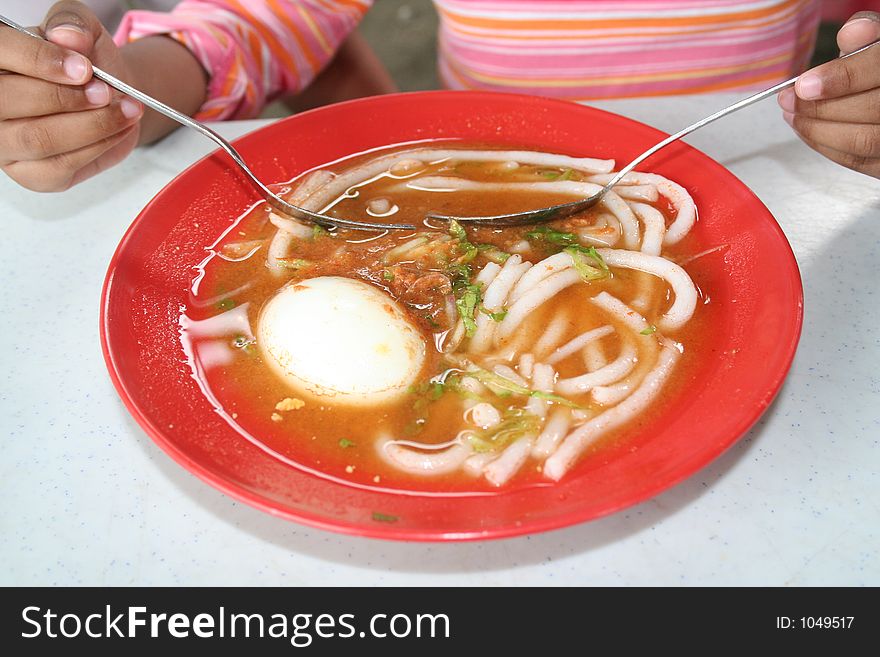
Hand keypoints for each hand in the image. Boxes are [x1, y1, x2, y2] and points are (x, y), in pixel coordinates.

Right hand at [0, 1, 142, 191]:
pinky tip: (119, 129)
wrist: (110, 96)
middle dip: (68, 98)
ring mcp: (5, 143)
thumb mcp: (83, 30)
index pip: (0, 52)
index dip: (40, 60)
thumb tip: (68, 36)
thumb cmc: (87, 64)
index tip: (84, 67)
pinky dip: (98, 146)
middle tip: (107, 92)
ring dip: (91, 125)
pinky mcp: (32, 174)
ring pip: (38, 138)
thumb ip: (73, 24)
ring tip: (125, 110)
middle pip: (11, 100)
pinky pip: (61, 165)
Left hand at [777, 12, 879, 178]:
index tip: (805, 84)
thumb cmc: (879, 68)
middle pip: (870, 110)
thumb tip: (852, 33)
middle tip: (789, 99)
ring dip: (816, 129)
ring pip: (862, 141)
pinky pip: (857, 161)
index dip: (842, 78)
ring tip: (792, 114)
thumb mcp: (878, 44)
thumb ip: (865, 37)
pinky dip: (824, 146)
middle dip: (820, 107)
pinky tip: (806, 129)